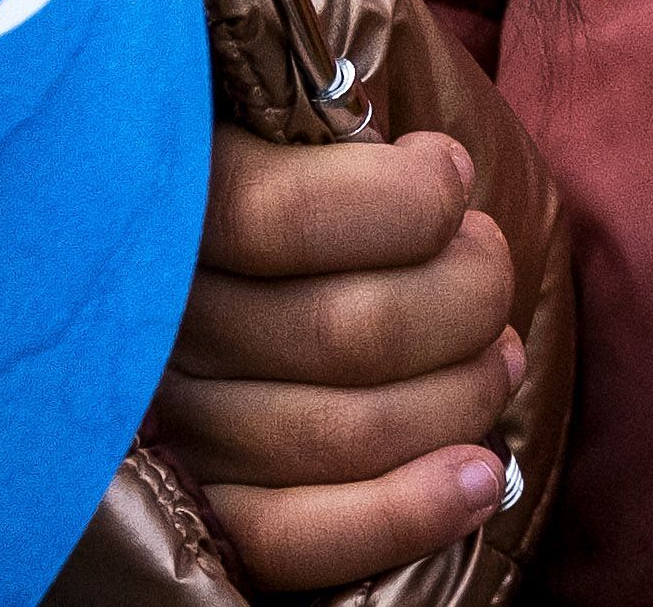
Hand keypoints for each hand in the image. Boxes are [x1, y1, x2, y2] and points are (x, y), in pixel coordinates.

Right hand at [149, 122, 523, 584]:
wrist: (192, 277)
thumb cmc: (273, 171)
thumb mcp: (270, 111)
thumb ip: (319, 113)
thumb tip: (433, 165)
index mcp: (164, 211)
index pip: (285, 220)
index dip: (408, 201)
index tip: (447, 176)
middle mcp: (153, 330)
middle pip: (351, 332)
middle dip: (466, 295)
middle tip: (487, 264)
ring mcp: (173, 429)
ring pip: (350, 433)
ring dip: (464, 392)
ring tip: (499, 354)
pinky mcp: (202, 512)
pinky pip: (295, 542)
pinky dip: (408, 514)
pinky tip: (481, 477)